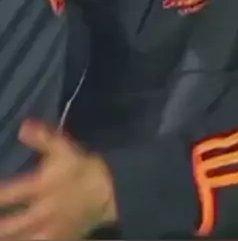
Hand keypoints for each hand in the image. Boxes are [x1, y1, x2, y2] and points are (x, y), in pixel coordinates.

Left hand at [0, 120, 116, 240]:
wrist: (108, 190)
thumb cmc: (81, 167)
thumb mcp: (63, 148)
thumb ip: (42, 138)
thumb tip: (22, 127)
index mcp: (41, 187)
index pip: (9, 194)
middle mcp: (41, 212)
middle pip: (9, 228)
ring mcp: (49, 231)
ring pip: (20, 240)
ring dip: (7, 238)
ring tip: (1, 235)